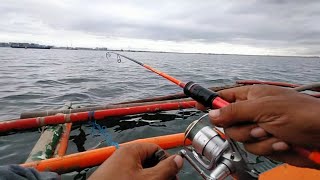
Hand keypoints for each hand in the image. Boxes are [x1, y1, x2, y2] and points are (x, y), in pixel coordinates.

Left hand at [89, 143, 182, 179]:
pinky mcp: (113, 177)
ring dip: (151, 177)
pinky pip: (131, 176)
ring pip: (141, 170)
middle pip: (149, 160)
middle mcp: (123, 156)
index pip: (156, 148)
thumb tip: (178, 159)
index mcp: (131, 150)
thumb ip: (166, 168)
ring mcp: (117, 168)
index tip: (174, 173)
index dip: (167, 160)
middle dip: (160, 171)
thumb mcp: (149, 179)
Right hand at [197, 85, 319, 167]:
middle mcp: (252, 112)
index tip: (195, 103)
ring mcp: (259, 128)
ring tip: (274, 133)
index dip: (209, 100)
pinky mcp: (266, 143)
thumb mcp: (263, 108)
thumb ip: (235, 111)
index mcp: (251, 96)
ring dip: (258, 139)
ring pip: (240, 138)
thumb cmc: (299, 113)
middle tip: (258, 125)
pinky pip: (254, 149)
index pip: (223, 96)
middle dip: (243, 128)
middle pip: (228, 123)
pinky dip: (268, 147)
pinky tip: (281, 141)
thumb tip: (212, 113)